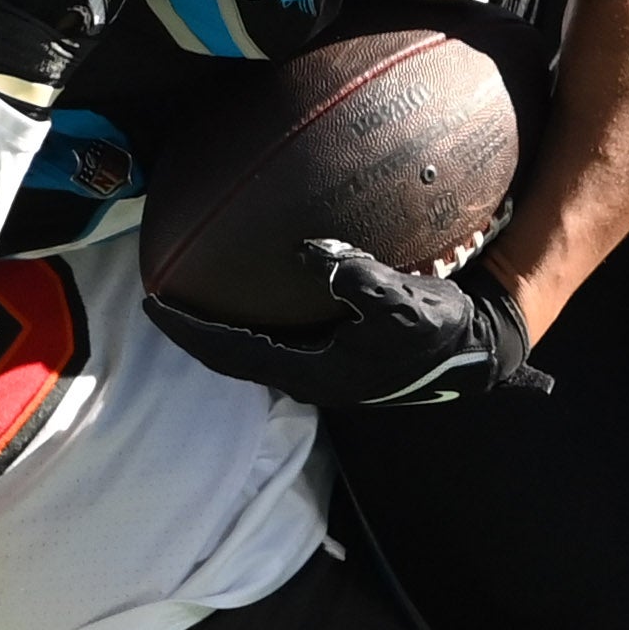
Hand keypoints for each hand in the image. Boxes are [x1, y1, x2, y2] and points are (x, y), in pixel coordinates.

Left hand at [144, 238, 552, 407]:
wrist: (477, 349)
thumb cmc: (441, 329)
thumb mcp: (404, 302)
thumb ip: (358, 279)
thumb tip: (311, 253)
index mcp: (312, 373)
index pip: (231, 353)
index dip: (188, 330)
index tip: (151, 305)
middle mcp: (308, 376)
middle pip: (232, 354)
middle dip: (194, 328)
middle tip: (157, 295)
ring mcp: (321, 367)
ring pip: (252, 346)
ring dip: (220, 323)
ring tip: (191, 290)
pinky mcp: (335, 352)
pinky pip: (276, 333)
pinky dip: (250, 313)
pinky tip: (249, 284)